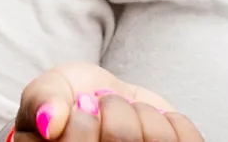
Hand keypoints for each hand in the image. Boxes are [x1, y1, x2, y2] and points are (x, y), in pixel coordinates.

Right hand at [11, 63, 202, 141]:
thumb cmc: (73, 98)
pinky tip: (154, 122)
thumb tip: (49, 123)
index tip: (81, 105)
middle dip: (114, 107)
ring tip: (129, 115)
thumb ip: (41, 100)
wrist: (109, 101)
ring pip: (157, 139)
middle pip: (121, 139)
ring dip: (142, 112)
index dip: (81, 117)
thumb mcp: (48, 90)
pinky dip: (171, 119)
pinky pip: (187, 139)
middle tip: (105, 104)